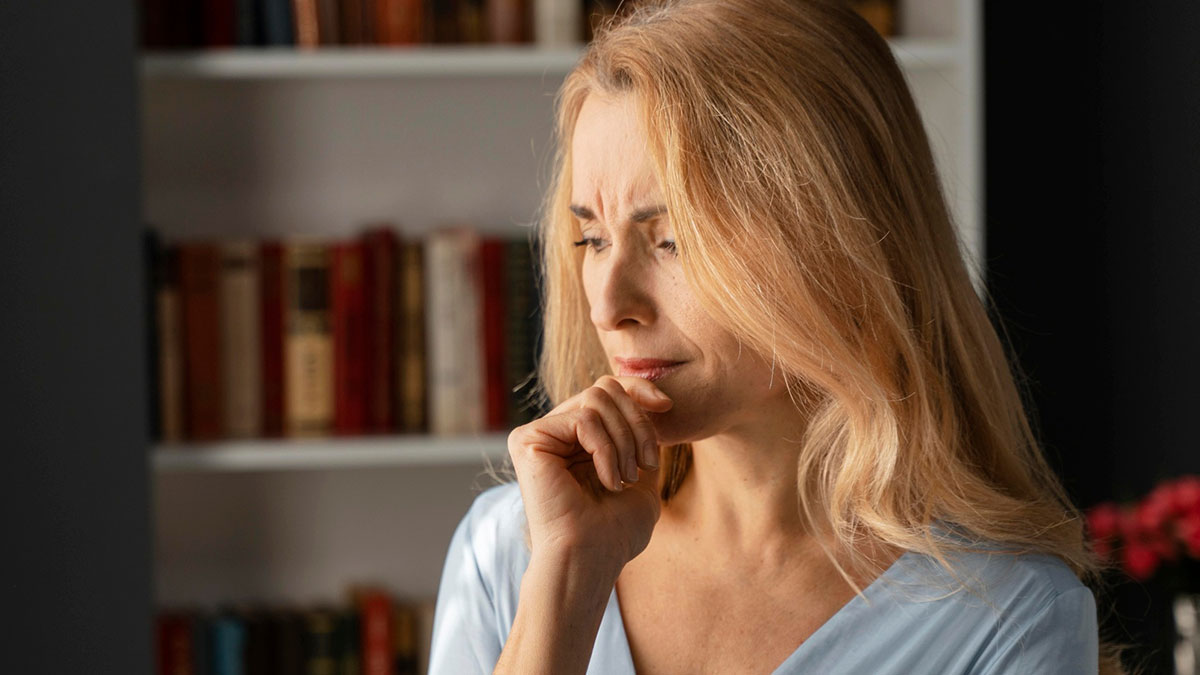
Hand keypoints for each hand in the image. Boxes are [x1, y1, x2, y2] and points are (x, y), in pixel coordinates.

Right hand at [507, 375, 673, 573]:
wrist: (591, 558)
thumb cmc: (616, 531)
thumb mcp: (641, 474)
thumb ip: (641, 437)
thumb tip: (654, 401)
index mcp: (577, 438)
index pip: (608, 388)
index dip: (639, 389)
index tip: (667, 407)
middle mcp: (555, 431)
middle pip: (605, 388)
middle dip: (637, 423)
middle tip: (646, 465)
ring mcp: (538, 434)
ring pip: (596, 400)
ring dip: (624, 441)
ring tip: (625, 479)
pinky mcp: (527, 439)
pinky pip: (583, 419)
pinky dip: (606, 450)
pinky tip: (607, 481)